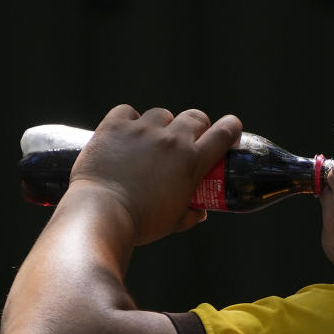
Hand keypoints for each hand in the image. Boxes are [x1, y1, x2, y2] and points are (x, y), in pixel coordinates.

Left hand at [68, 105, 241, 244]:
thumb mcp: (174, 222)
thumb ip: (191, 214)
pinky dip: (128, 120)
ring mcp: (143, 130)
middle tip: (187, 140)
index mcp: (192, 162)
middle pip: (195, 117)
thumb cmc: (141, 222)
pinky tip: (125, 134)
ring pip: (161, 114)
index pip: (224, 133)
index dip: (231, 128)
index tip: (230, 131)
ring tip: (150, 141)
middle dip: (196, 126)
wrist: (102, 214)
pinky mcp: (115, 126)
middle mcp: (172, 140)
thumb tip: (199, 212)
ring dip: (161, 125)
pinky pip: (127, 111)